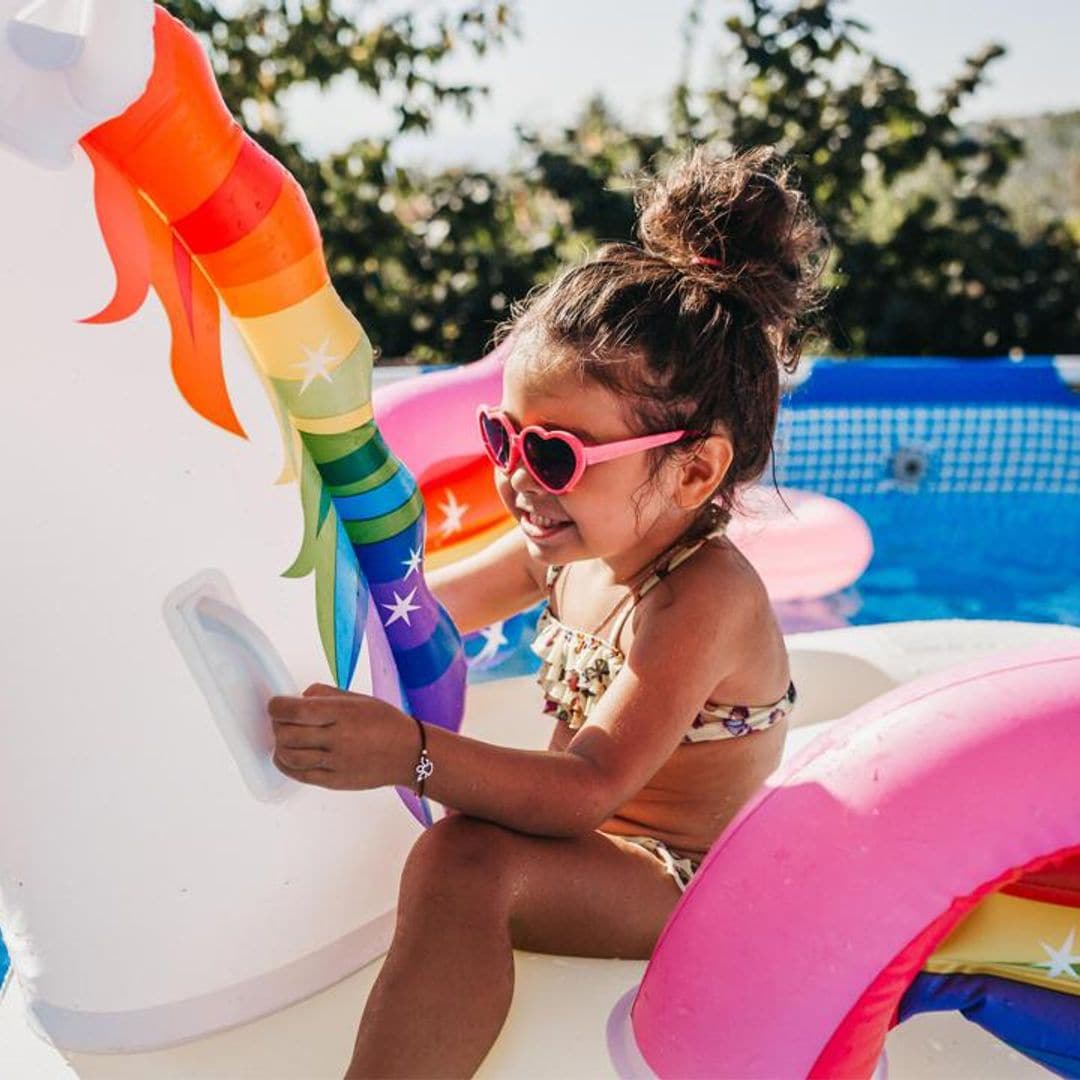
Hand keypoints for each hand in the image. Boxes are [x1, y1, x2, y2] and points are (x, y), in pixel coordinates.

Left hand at [268, 683, 412, 790]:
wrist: (410, 754)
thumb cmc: (385, 722)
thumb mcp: (358, 698)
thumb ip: (325, 694)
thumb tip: (299, 699)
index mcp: (342, 713)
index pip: (295, 711)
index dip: (277, 707)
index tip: (276, 705)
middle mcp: (337, 738)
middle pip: (287, 734)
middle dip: (277, 725)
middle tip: (282, 721)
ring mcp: (335, 762)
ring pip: (289, 756)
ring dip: (280, 745)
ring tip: (286, 739)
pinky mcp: (334, 781)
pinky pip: (299, 775)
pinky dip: (286, 764)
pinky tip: (287, 757)